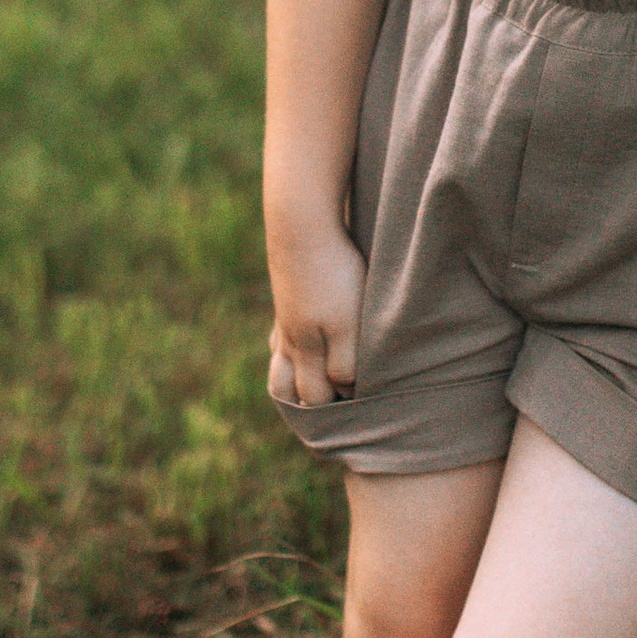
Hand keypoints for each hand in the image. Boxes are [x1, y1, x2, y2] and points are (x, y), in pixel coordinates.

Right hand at [267, 221, 364, 408]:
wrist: (301, 225)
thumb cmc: (334, 276)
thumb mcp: (348, 324)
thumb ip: (346, 363)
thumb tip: (344, 390)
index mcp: (305, 350)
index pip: (314, 399)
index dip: (335, 411)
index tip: (357, 411)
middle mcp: (289, 339)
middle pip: (286, 388)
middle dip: (305, 406)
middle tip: (331, 410)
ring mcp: (283, 317)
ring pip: (279, 361)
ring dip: (291, 380)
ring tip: (310, 387)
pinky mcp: (285, 295)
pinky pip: (279, 334)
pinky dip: (286, 350)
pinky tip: (301, 344)